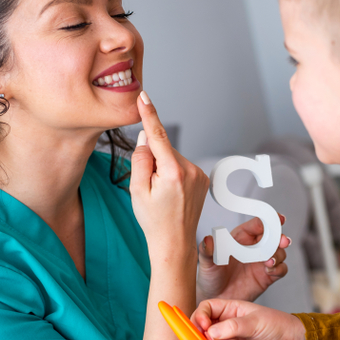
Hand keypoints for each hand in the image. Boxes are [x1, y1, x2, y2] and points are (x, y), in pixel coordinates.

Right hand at [129, 92, 209, 263]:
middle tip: (149, 186)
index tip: (144, 97)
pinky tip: (171, 193)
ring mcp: (199, 174)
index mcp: (172, 172)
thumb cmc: (153, 219)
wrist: (174, 242)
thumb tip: (147, 138)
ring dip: (163, 168)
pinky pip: (181, 166)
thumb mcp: (136, 190)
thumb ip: (140, 159)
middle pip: (163, 149)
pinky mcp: (203, 178)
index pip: (158, 135)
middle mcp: (190, 170)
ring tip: (162, 194)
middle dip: (153, 159)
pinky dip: (172, 173)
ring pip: (172, 158)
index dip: (149, 115)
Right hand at [191, 299, 306, 339]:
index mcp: (231, 309)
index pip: (207, 308)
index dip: (201, 315)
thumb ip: (234, 326)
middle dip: (197, 332)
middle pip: (202, 325)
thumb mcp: (256, 322)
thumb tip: (211, 332)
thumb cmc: (278, 327)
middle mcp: (226, 323)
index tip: (203, 326)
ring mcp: (228, 339)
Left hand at [196, 216, 290, 302]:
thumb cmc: (211, 277)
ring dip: (279, 254)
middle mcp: (254, 247)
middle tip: (282, 241)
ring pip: (279, 252)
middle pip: (273, 236)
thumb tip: (208, 239)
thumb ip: (207, 251)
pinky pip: (281, 269)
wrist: (216, 298)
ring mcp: (262, 262)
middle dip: (280, 236)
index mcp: (241, 237)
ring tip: (269, 261)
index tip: (276, 218)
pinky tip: (270, 270)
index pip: (257, 224)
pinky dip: (279, 268)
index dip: (268, 220)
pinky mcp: (267, 276)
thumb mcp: (206, 263)